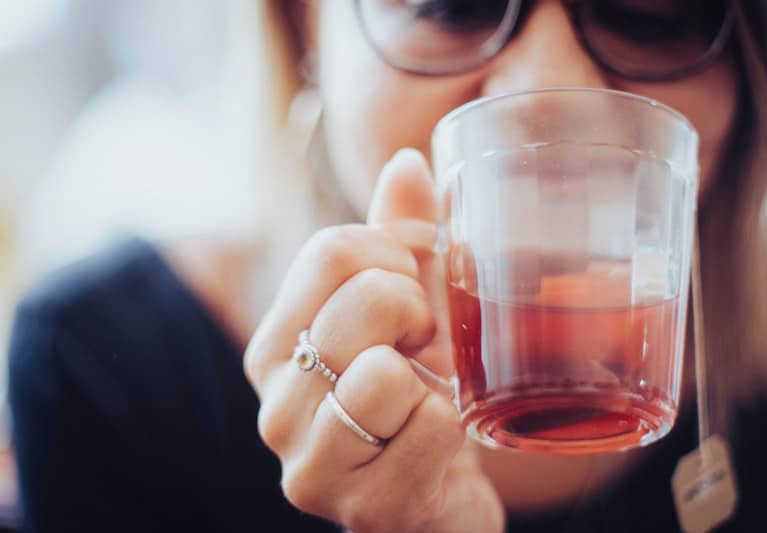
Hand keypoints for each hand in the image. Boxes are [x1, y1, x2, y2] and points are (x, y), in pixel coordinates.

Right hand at [244, 149, 503, 532]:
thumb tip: (409, 159)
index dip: (397, 260)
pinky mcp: (358, 507)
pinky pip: (429, 427)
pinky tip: (433, 448)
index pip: (334, 249)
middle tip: (420, 354)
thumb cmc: (416, 395)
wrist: (435, 497)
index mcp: (276, 340)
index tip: (409, 298)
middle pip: (368, 298)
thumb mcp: (407, 311)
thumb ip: (401, 238)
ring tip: (422, 402)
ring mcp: (309, 461)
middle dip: (420, 316)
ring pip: (387, 372)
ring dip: (432, 381)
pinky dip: (452, 429)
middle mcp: (274, 400)